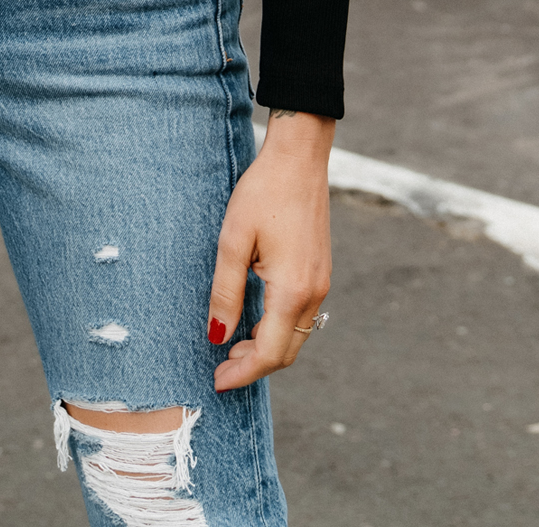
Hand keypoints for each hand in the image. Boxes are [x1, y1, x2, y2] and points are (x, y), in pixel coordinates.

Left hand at [206, 110, 333, 390]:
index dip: (243, 372)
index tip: (217, 381)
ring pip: (296, 334)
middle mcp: (314, 292)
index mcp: (292, 289)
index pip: (270, 352)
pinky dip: (279, 328)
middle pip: (287, 351)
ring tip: (232, 347)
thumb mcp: (233, 241)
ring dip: (267, 348)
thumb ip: (226, 293)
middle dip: (255, 366)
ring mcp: (321, 282)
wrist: (299, 158)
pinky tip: (255, 321)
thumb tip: (217, 336)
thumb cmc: (262, 193)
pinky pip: (301, 314)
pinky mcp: (320, 270)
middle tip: (220, 368)